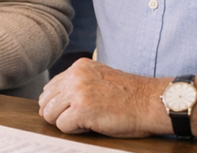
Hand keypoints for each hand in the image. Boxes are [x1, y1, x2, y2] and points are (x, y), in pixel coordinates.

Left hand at [37, 58, 167, 137]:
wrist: (151, 102)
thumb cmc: (131, 96)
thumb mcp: (101, 78)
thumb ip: (79, 83)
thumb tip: (55, 99)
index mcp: (79, 67)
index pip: (51, 87)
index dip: (59, 103)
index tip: (73, 110)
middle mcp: (75, 76)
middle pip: (46, 101)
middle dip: (58, 113)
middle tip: (78, 118)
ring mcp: (77, 92)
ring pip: (49, 114)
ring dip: (65, 122)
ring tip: (86, 121)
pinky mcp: (81, 109)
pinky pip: (62, 126)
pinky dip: (75, 130)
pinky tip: (91, 125)